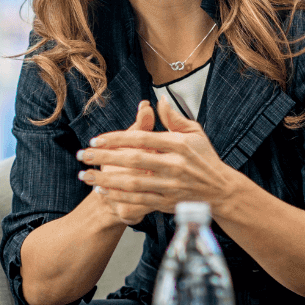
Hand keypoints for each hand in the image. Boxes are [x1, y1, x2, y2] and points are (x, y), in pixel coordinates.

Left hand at [77, 96, 237, 215]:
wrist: (222, 191)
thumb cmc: (206, 160)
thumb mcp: (195, 134)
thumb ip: (174, 118)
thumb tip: (158, 101)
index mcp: (179, 145)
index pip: (142, 138)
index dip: (117, 139)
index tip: (97, 139)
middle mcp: (174, 165)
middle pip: (133, 160)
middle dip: (104, 157)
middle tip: (83, 154)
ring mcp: (171, 186)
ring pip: (132, 182)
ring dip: (106, 179)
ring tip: (85, 175)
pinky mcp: (168, 202)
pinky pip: (139, 200)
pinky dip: (119, 196)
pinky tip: (103, 190)